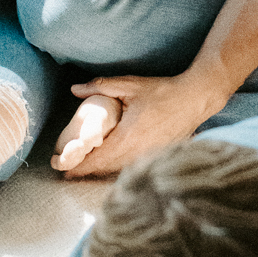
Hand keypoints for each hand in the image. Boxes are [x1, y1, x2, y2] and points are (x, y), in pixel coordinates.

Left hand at [58, 73, 221, 174]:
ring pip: (118, 170)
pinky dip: (117, 167)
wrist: (195, 99)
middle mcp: (137, 153)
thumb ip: (99, 87)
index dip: (78, 167)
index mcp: (128, 138)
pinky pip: (132, 166)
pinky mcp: (158, 156)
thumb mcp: (129, 85)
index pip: (97, 160)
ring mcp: (148, 157)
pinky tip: (110, 162)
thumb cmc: (163, 91)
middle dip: (86, 170)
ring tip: (85, 169)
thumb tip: (75, 89)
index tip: (62, 170)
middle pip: (105, 169)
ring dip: (101, 170)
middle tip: (69, 171)